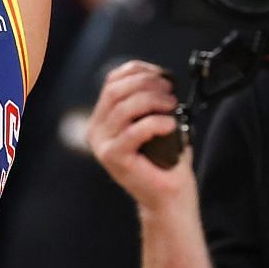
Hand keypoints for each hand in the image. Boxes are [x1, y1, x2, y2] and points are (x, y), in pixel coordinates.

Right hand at [88, 59, 189, 210]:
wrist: (168, 196)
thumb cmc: (164, 160)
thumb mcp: (154, 121)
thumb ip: (148, 99)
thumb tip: (158, 77)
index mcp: (103, 118)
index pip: (113, 80)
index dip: (139, 71)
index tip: (163, 76)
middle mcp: (97, 130)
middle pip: (116, 90)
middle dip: (147, 84)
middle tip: (170, 92)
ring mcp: (102, 144)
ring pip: (124, 107)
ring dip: (153, 100)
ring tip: (172, 106)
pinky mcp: (113, 157)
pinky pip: (135, 130)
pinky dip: (157, 122)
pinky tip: (170, 125)